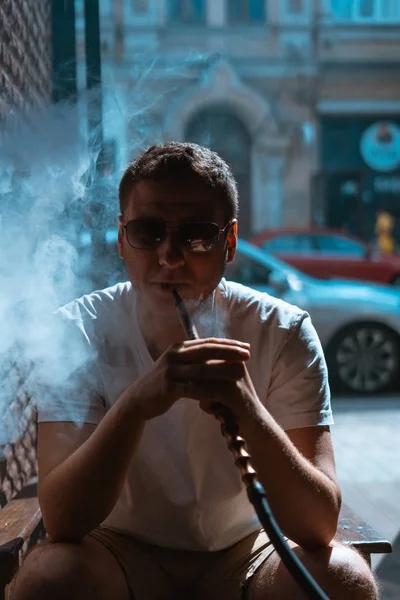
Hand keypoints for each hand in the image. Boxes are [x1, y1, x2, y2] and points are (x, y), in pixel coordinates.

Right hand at [123, 338, 252, 421]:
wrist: (140, 399)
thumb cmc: (165, 382)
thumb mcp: (178, 365)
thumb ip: (195, 358)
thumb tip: (219, 353)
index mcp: (179, 347)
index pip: (208, 342)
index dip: (228, 344)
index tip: (246, 347)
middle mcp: (174, 355)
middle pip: (206, 351)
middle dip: (229, 353)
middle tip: (247, 355)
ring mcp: (170, 371)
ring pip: (201, 370)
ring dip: (222, 372)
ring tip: (238, 375)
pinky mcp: (168, 387)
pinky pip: (191, 389)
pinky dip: (206, 391)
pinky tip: (221, 394)